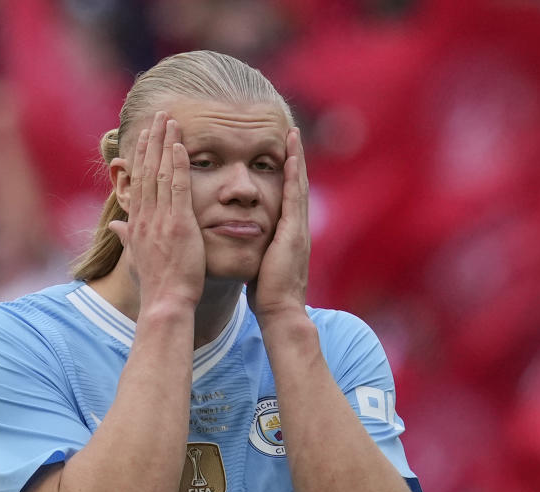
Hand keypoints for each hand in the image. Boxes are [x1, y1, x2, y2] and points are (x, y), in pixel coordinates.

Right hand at [109, 112, 205, 310]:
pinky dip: (178, 165)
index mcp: (137, 224)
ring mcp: (160, 220)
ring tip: (170, 120)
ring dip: (165, 144)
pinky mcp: (178, 225)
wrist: (165, 302)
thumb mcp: (137, 259)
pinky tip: (181, 146)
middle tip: (158, 116)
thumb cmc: (156, 285)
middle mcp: (145, 217)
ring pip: (160, 173)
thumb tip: (117, 227)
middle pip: (145, 170)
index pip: (137, 182)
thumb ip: (128, 238)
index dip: (140, 156)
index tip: (145, 136)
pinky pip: (177, 189)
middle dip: (151, 141)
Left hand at [248, 127, 310, 322]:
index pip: (286, 196)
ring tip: (292, 134)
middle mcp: (296, 227)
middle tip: (290, 132)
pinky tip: (290, 157)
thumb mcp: (260, 263)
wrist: (280, 312)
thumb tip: (241, 240)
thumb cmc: (266, 294)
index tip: (279, 151)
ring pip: (298, 185)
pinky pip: (294, 197)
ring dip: (296, 159)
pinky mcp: (294, 233)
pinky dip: (294, 176)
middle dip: (294, 158)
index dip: (285, 173)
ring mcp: (298, 229)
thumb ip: (256, 248)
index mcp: (287, 233)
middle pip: (296, 184)